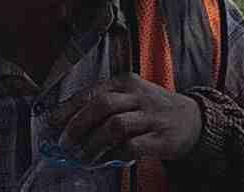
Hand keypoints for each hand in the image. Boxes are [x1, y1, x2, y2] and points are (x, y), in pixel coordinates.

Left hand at [47, 73, 202, 163]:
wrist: (192, 118)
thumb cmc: (153, 108)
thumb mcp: (130, 97)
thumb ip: (105, 107)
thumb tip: (68, 124)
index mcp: (125, 82)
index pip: (92, 91)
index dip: (68, 107)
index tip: (51, 122)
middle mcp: (137, 95)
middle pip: (102, 104)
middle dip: (78, 124)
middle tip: (65, 143)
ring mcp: (150, 115)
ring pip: (115, 125)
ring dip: (94, 143)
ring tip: (84, 156)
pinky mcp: (160, 137)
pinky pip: (132, 146)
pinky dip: (115, 155)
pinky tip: (108, 160)